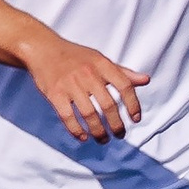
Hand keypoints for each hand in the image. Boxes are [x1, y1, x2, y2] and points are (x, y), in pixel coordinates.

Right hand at [22, 32, 149, 140]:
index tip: (135, 119)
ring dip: (98, 131)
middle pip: (108, 105)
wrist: (43, 49)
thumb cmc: (75, 56)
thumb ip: (122, 72)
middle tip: (120, 134)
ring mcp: (70, 84)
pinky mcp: (54, 94)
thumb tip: (145, 80)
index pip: (125, 86)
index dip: (133, 105)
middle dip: (116, 124)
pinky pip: (68, 117)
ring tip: (103, 139)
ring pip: (89, 114)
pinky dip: (76, 130)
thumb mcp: (100, 59)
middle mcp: (88, 74)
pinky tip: (83, 137)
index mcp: (102, 65)